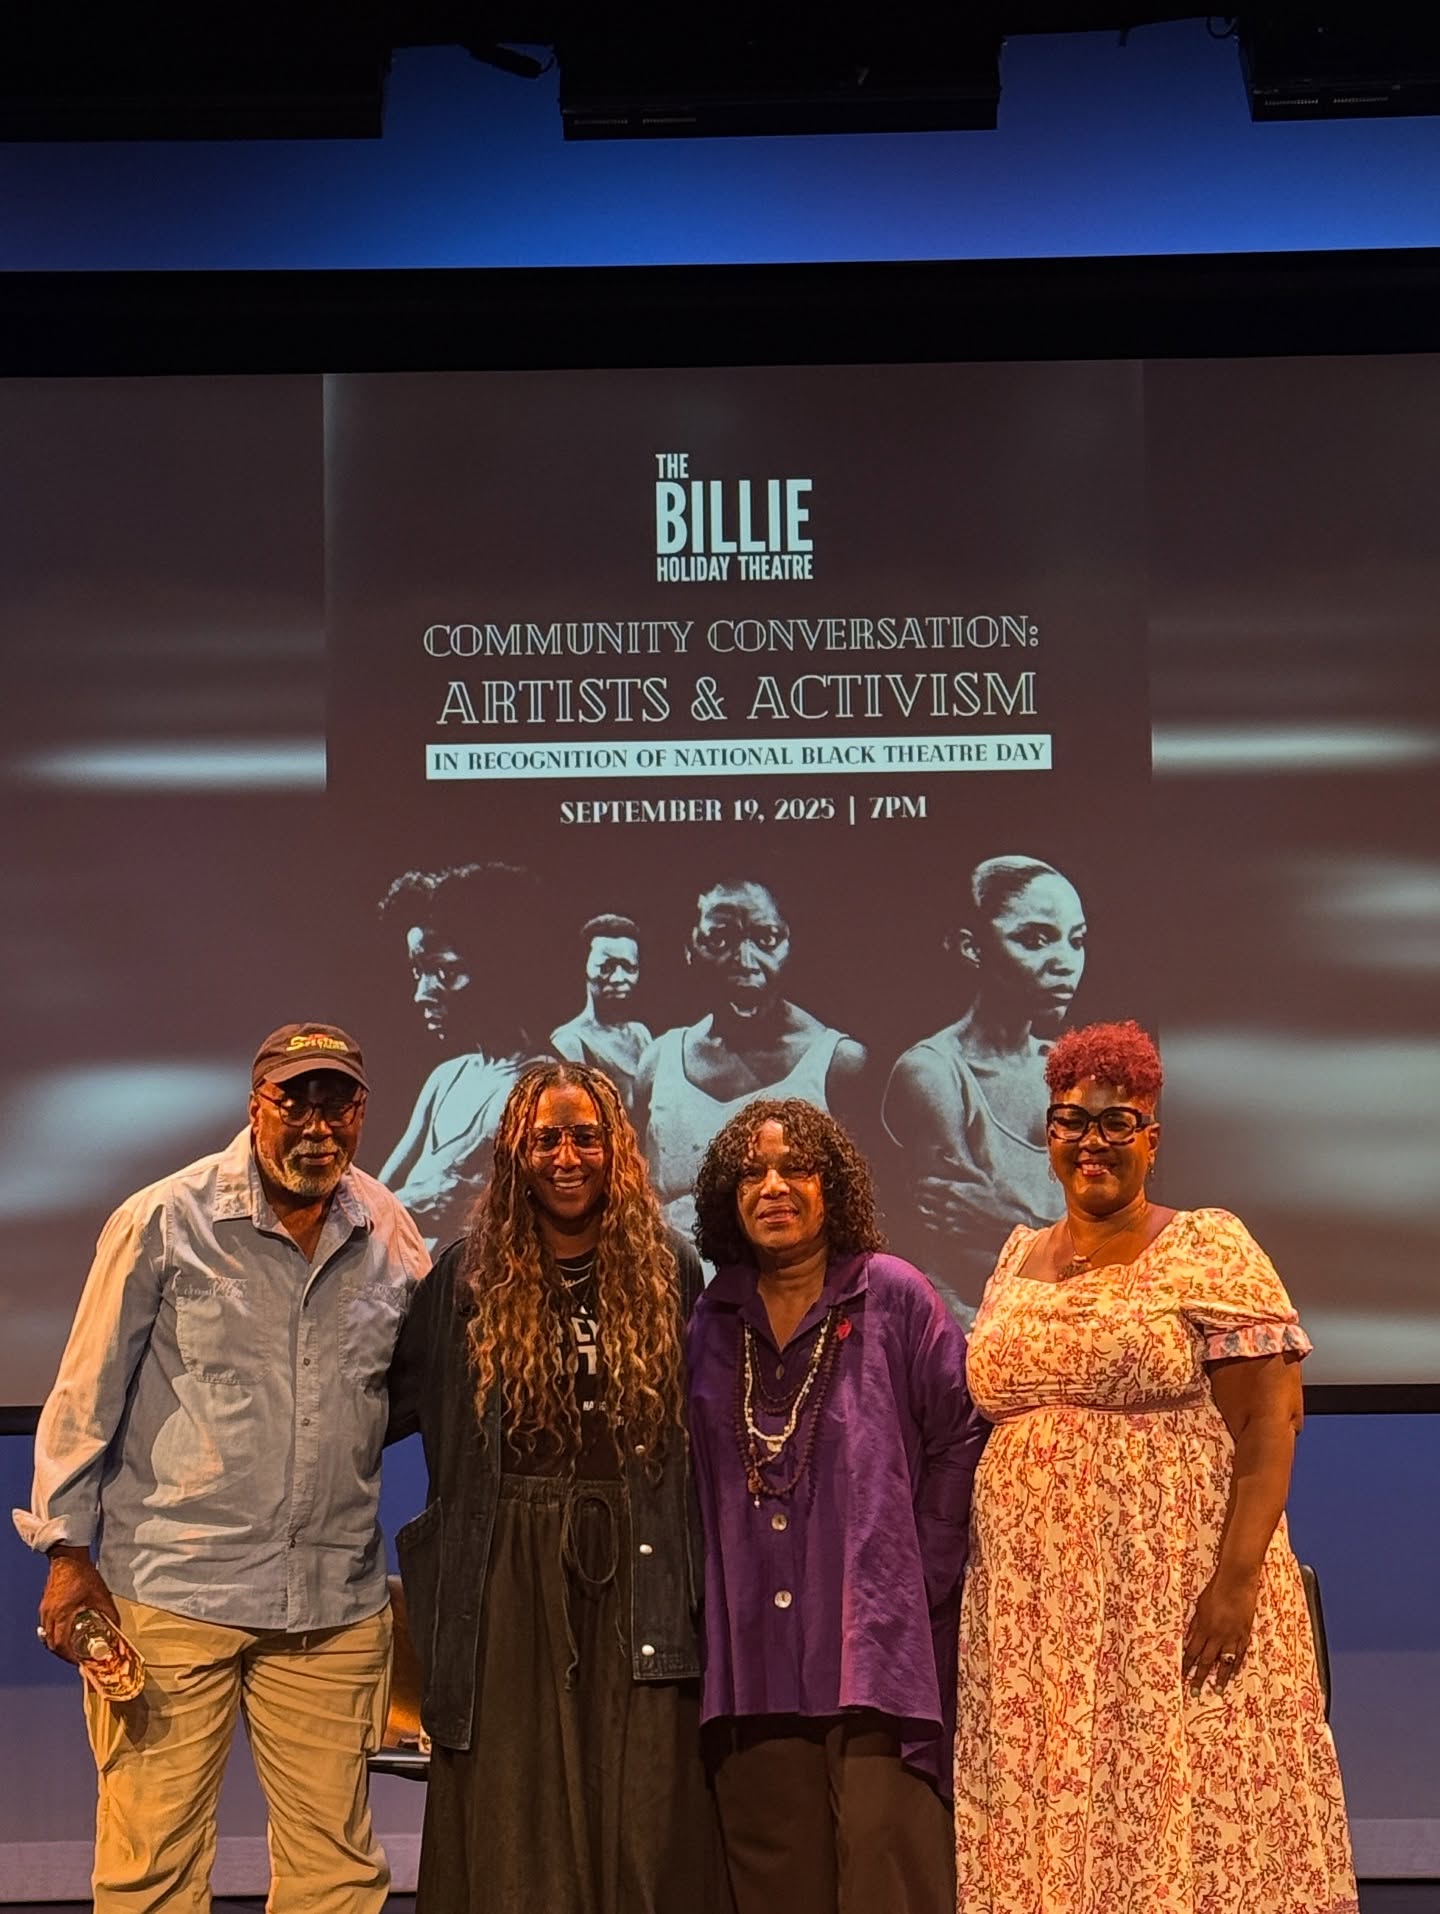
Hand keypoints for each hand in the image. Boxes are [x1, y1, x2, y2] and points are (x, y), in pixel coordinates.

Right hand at [38, 1550, 119, 1662]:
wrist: (68, 1558)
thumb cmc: (83, 1575)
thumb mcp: (100, 1595)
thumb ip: (109, 1613)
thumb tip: (117, 1627)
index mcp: (62, 1614)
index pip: (61, 1644)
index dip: (70, 1657)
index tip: (80, 1662)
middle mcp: (49, 1615)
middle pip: (52, 1644)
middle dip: (64, 1654)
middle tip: (78, 1657)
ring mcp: (45, 1610)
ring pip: (47, 1636)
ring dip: (59, 1645)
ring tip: (73, 1647)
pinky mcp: (45, 1606)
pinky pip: (46, 1627)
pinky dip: (55, 1634)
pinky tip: (67, 1632)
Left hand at [915, 1173, 1018, 1236]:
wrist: (1009, 1227)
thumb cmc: (998, 1200)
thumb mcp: (983, 1178)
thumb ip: (961, 1165)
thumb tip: (943, 1153)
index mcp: (953, 1189)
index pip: (924, 1183)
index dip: (918, 1180)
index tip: (918, 1178)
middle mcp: (948, 1206)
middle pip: (920, 1198)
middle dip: (916, 1192)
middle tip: (916, 1189)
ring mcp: (949, 1221)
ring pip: (923, 1213)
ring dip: (920, 1207)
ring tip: (921, 1202)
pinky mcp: (952, 1234)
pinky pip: (931, 1227)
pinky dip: (928, 1221)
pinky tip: (931, 1217)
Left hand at [1183, 1570, 1258, 1693]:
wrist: (1237, 1581)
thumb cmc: (1215, 1589)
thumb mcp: (1199, 1606)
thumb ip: (1195, 1624)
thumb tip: (1189, 1639)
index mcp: (1203, 1628)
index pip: (1192, 1651)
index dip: (1186, 1665)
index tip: (1181, 1676)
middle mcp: (1217, 1635)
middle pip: (1207, 1661)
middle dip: (1199, 1677)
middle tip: (1195, 1692)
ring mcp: (1232, 1636)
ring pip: (1225, 1662)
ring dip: (1220, 1677)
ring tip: (1216, 1690)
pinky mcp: (1245, 1634)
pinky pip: (1240, 1654)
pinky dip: (1236, 1665)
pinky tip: (1233, 1674)